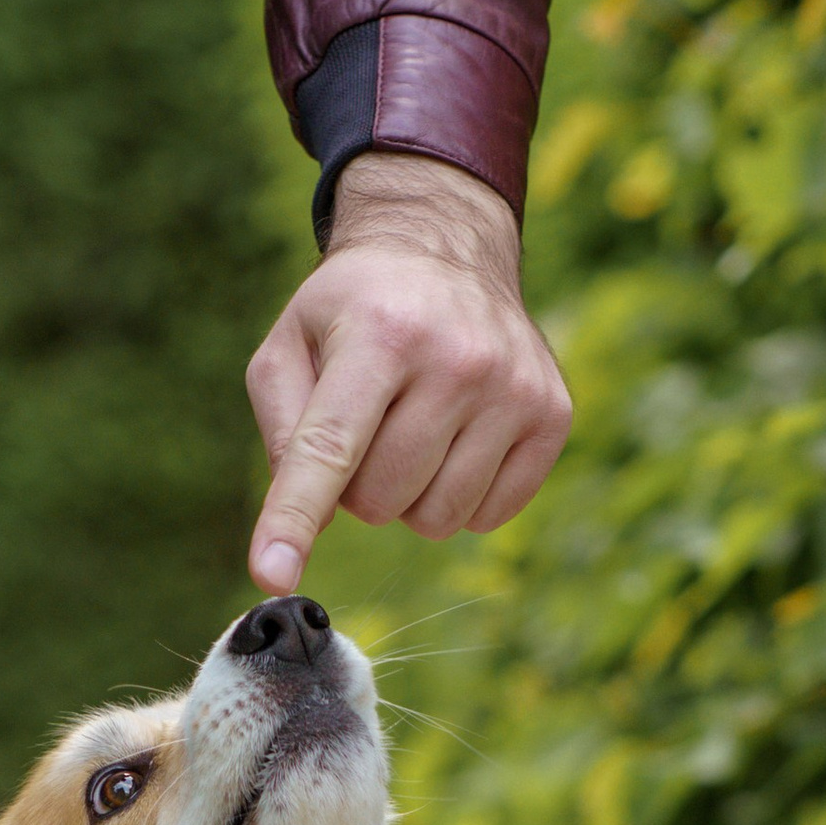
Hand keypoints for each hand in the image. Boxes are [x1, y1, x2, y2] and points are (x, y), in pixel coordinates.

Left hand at [243, 152, 570, 594]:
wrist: (447, 251)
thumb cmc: (355, 310)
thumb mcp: (289, 343)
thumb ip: (281, 428)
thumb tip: (305, 522)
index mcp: (380, 332)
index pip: (330, 446)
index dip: (295, 516)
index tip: (272, 573)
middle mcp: (457, 358)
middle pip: (379, 499)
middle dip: (357, 486)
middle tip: (367, 429)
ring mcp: (514, 387)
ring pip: (436, 518)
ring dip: (408, 496)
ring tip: (410, 430)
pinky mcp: (553, 414)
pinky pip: (488, 515)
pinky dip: (459, 497)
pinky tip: (455, 440)